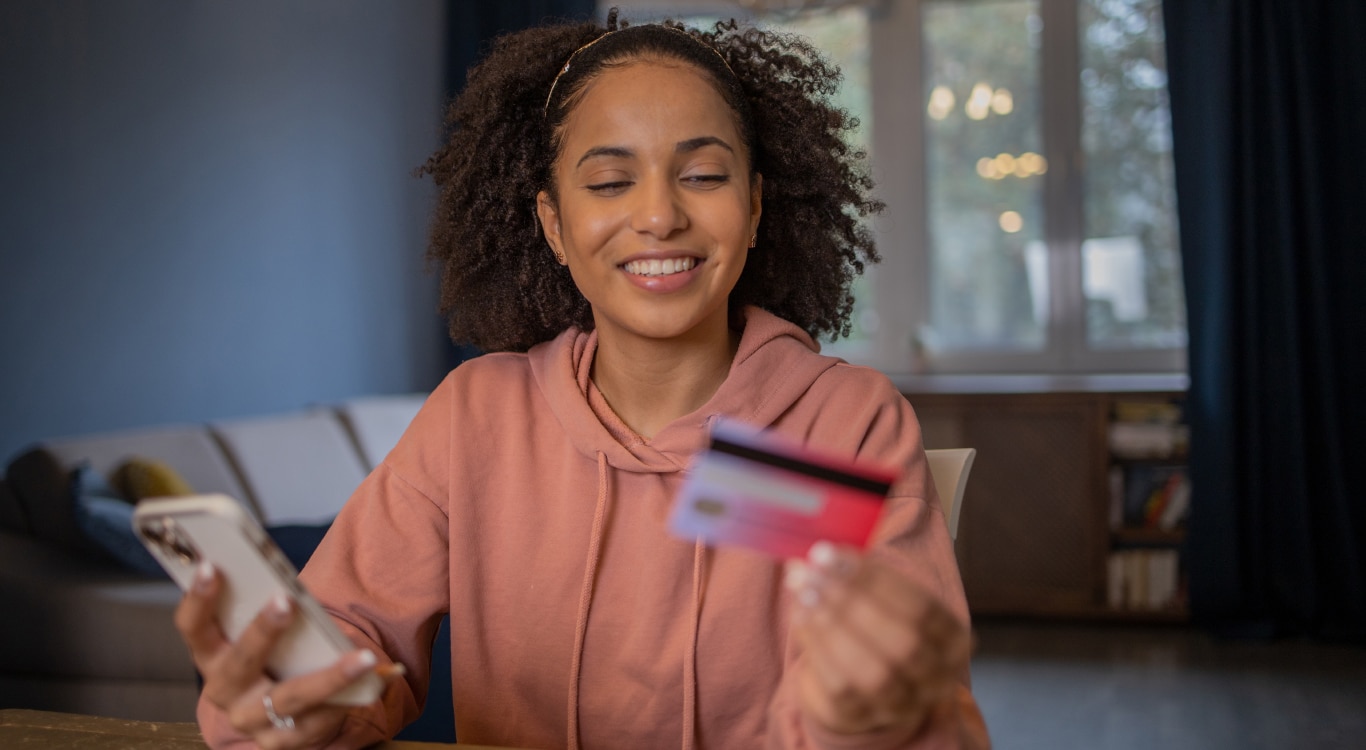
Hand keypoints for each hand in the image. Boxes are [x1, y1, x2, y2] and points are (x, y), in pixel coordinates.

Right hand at [174, 562, 384, 748]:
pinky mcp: (281, 742)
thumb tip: (290, 580)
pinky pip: (318, 720)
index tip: (211, 566)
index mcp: (211, 655)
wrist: (282, 710)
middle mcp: (224, 691)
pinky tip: (375, 677)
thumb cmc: (274, 653)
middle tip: (284, 601)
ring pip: (289, 698)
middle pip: (239, 663)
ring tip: (362, 657)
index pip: (193, 627)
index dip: (198, 599)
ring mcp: (251, 720)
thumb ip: (268, 607)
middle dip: (262, 632)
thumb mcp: (263, 632)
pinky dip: (349, 697)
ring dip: (328, 677)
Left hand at [784, 542, 971, 736]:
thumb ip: (864, 578)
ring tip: (803, 589)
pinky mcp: (864, 716)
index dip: (874, 578)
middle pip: (902, 640)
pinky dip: (818, 646)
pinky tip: (801, 616)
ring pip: (873, 669)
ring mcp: (903, 703)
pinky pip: (840, 685)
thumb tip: (824, 553)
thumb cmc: (875, 631)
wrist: (861, 689)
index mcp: (952, 638)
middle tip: (812, 569)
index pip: (920, 605)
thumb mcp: (885, 602)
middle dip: (852, 599)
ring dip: (832, 623)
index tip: (830, 553)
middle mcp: (936, 676)